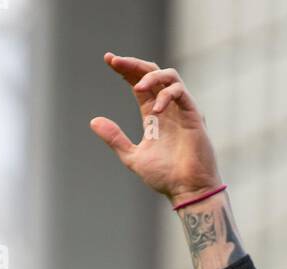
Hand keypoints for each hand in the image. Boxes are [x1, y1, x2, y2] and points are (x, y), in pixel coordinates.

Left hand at [90, 53, 220, 202]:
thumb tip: (93, 121)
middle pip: (151, 73)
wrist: (187, 191)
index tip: (108, 60)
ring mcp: (181, 109)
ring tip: (137, 86)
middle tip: (115, 61)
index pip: (139, 84)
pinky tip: (156, 110)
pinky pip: (180, 92)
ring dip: (151, 76)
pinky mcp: (193, 115)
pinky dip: (167, 95)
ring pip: (168, 76)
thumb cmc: (165, 177)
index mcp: (152, 115)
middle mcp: (167, 108)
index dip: (125, 70)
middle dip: (133, 64)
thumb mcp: (132, 156)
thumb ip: (115, 138)